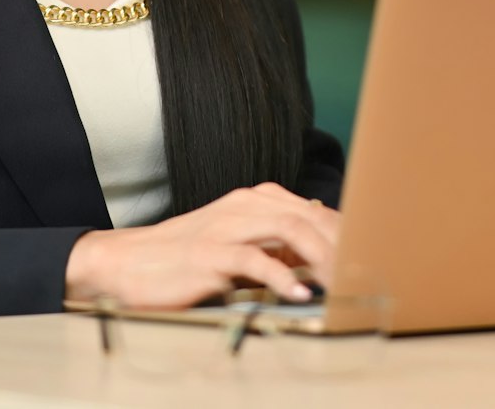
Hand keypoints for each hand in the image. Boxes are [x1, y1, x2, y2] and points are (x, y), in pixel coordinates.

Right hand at [64, 183, 338, 309]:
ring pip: (288, 229)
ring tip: (341, 280)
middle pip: (307, 215)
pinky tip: (300, 292)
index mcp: (251, 201)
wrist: (126, 262)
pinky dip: (281, 276)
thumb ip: (273, 246)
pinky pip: (254, 260)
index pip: (311, 209)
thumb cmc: (182, 258)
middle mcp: (242, 207)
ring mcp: (225, 228)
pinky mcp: (209, 255)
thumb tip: (316, 256)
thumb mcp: (234, 245)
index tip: (368, 254)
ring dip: (321, 255)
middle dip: (341, 243)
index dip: (343, 232)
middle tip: (362, 271)